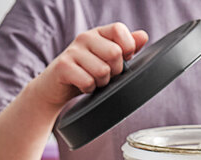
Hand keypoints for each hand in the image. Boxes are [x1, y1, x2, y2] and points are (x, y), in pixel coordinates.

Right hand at [31, 23, 147, 108]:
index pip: (119, 30)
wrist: (57, 86)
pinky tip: (83, 85)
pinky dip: (89, 89)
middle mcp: (85, 38)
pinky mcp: (63, 66)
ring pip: (103, 71)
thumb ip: (127, 48)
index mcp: (99, 34)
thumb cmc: (87, 72)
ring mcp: (73, 51)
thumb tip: (143, 36)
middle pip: (115, 53)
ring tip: (93, 81)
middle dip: (115, 72)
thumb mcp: (109, 60)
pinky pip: (88, 81)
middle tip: (104, 75)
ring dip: (101, 83)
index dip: (127, 49)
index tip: (123, 60)